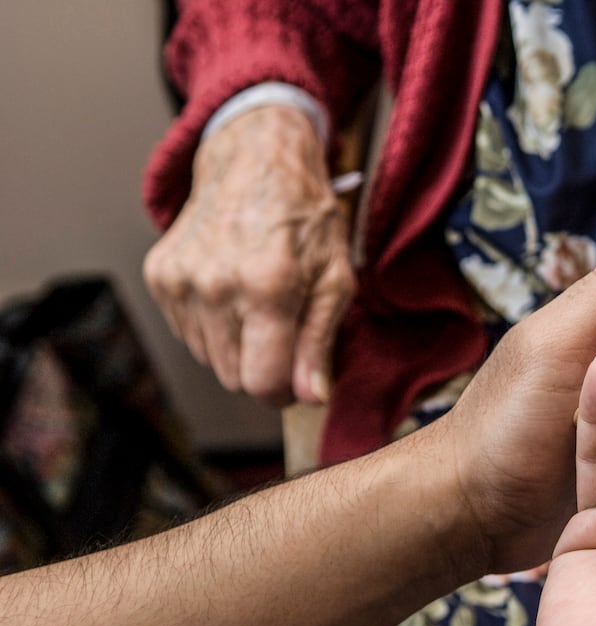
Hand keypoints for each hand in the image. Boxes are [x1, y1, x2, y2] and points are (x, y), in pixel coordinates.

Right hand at [143, 105, 352, 404]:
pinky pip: (188, 333)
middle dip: (263, 365)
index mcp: (266, 286)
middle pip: (234, 377)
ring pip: (210, 359)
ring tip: (259, 300)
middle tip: (284, 327)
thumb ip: (320, 341)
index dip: (282, 392)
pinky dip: (212, 324)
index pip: (261, 382)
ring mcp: (180, 280)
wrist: (255, 160)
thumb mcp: (336, 276)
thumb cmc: (304, 217)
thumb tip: (311, 397)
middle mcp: (215, 285)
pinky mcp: (160, 275)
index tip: (295, 381)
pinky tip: (232, 288)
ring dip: (237, 345)